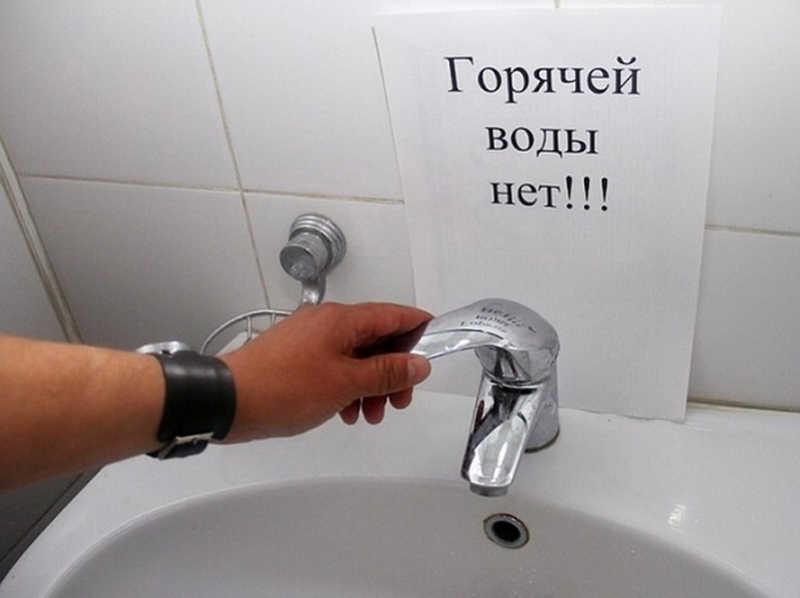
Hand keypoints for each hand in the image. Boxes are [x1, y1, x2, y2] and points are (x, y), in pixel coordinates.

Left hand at [219, 302, 432, 441]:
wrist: (228, 401)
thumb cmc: (281, 388)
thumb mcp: (345, 383)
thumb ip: (386, 372)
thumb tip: (418, 363)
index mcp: (342, 319)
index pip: (395, 314)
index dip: (420, 331)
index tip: (435, 351)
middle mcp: (327, 322)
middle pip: (377, 339)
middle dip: (393, 371)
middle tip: (400, 400)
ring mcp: (310, 339)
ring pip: (356, 356)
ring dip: (370, 384)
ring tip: (370, 414)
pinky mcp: (297, 357)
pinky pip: (335, 366)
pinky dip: (347, 386)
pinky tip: (346, 411)